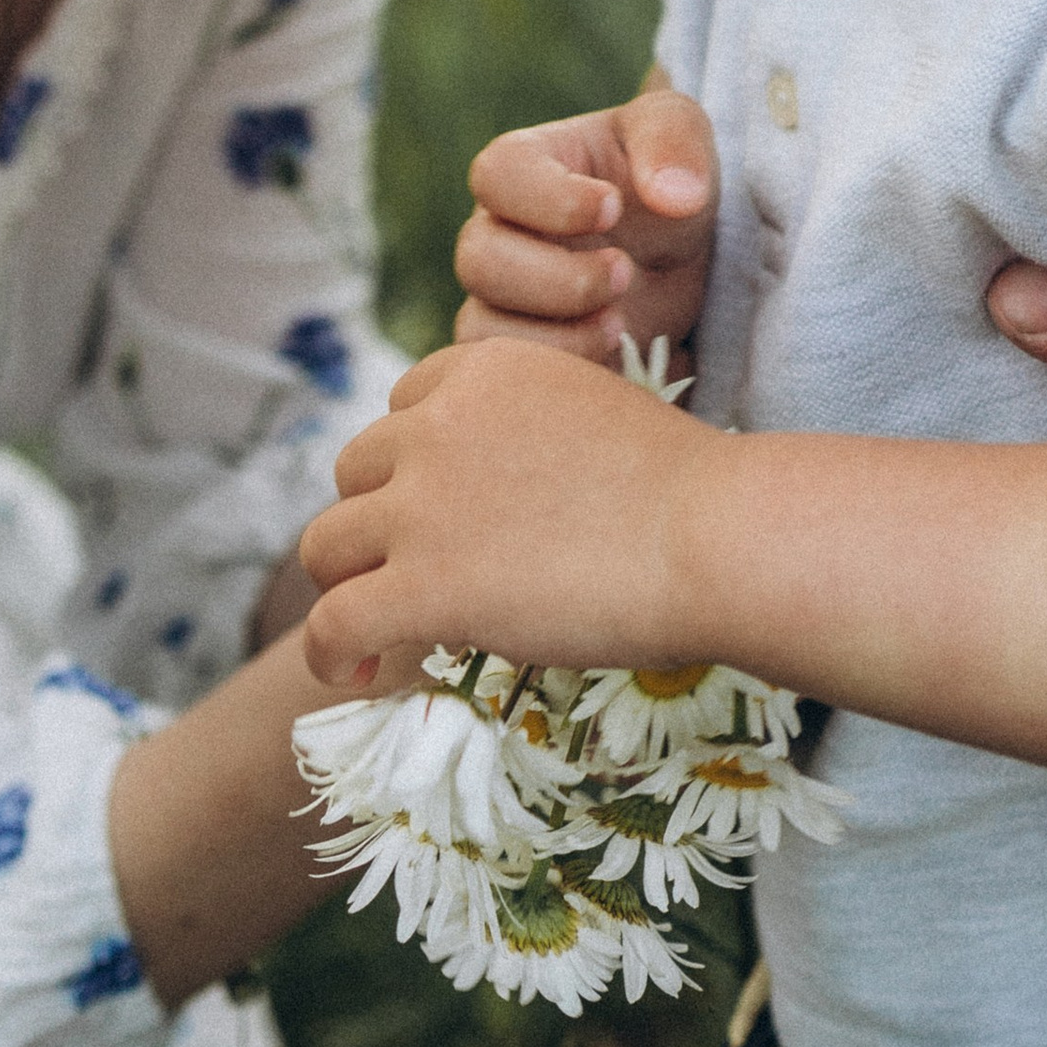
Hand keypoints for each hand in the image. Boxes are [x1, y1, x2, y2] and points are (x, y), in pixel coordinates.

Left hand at [299, 337, 713, 687]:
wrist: (718, 537)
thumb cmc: (690, 492)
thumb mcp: (594, 415)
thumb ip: (531, 437)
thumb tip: (502, 502)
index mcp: (485, 373)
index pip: (405, 407)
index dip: (416, 464)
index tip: (439, 512)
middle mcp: (439, 424)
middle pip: (356, 471)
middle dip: (379, 521)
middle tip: (413, 574)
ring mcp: (425, 505)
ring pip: (328, 545)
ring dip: (346, 585)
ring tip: (375, 633)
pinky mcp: (425, 585)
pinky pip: (332, 623)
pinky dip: (329, 653)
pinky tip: (355, 673)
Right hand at [454, 85, 717, 366]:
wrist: (684, 256)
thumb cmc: (668, 178)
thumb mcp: (681, 132)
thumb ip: (674, 143)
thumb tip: (675, 196)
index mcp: (525, 167)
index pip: (497, 176)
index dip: (548, 197)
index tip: (613, 207)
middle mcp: (498, 233)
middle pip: (479, 260)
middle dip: (557, 277)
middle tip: (625, 273)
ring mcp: (503, 300)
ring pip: (482, 328)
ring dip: (555, 336)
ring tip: (622, 324)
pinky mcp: (522, 354)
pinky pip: (508, 379)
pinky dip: (560, 378)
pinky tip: (617, 362)